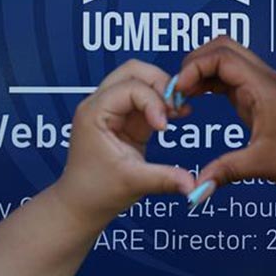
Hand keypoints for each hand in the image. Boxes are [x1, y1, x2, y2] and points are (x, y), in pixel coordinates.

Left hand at [54, 60, 196, 222]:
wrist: (81, 204)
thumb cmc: (96, 192)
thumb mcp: (133, 183)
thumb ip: (165, 178)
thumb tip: (194, 185)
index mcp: (94, 113)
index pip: (130, 88)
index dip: (153, 102)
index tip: (164, 128)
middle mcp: (100, 104)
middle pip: (134, 71)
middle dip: (160, 83)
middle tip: (176, 107)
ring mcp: (112, 109)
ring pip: (141, 79)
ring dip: (162, 91)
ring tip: (178, 112)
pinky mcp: (125, 118)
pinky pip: (146, 97)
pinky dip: (162, 102)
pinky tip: (178, 116)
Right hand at [176, 36, 275, 195]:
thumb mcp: (264, 165)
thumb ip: (226, 172)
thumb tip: (194, 188)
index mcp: (264, 87)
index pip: (222, 56)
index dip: (194, 68)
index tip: (178, 93)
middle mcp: (264, 80)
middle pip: (222, 48)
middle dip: (194, 63)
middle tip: (177, 93)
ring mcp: (264, 87)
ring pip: (227, 61)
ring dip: (202, 72)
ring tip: (183, 98)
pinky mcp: (263, 99)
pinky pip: (232, 79)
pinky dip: (211, 83)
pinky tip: (198, 101)